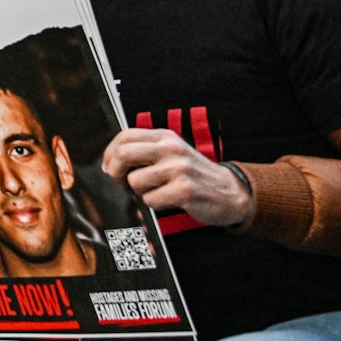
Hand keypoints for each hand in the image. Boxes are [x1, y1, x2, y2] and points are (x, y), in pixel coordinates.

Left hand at [102, 128, 252, 227]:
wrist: (231, 192)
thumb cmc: (193, 175)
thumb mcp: (171, 154)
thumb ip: (144, 153)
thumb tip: (109, 165)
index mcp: (165, 137)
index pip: (125, 136)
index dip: (110, 153)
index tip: (110, 167)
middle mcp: (172, 149)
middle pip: (124, 154)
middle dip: (115, 172)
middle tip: (122, 182)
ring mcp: (179, 168)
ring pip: (135, 181)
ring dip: (140, 192)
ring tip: (157, 191)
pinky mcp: (185, 190)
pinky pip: (150, 200)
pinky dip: (154, 204)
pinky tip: (170, 200)